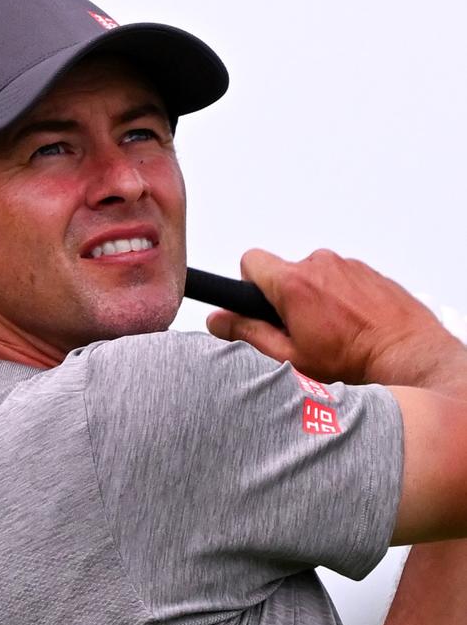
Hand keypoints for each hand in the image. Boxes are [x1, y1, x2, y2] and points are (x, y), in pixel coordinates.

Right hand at [207, 248, 459, 386]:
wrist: (407, 356)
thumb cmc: (352, 363)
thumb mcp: (290, 358)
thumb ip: (248, 335)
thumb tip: (218, 320)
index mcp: (294, 284)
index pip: (250, 261)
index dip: (248, 286)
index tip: (259, 308)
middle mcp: (320, 264)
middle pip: (284, 273)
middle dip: (285, 300)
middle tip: (301, 334)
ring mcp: (347, 264)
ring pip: (314, 277)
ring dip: (315, 301)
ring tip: (332, 335)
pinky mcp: (368, 270)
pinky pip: (340, 280)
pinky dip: (340, 300)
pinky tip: (352, 328)